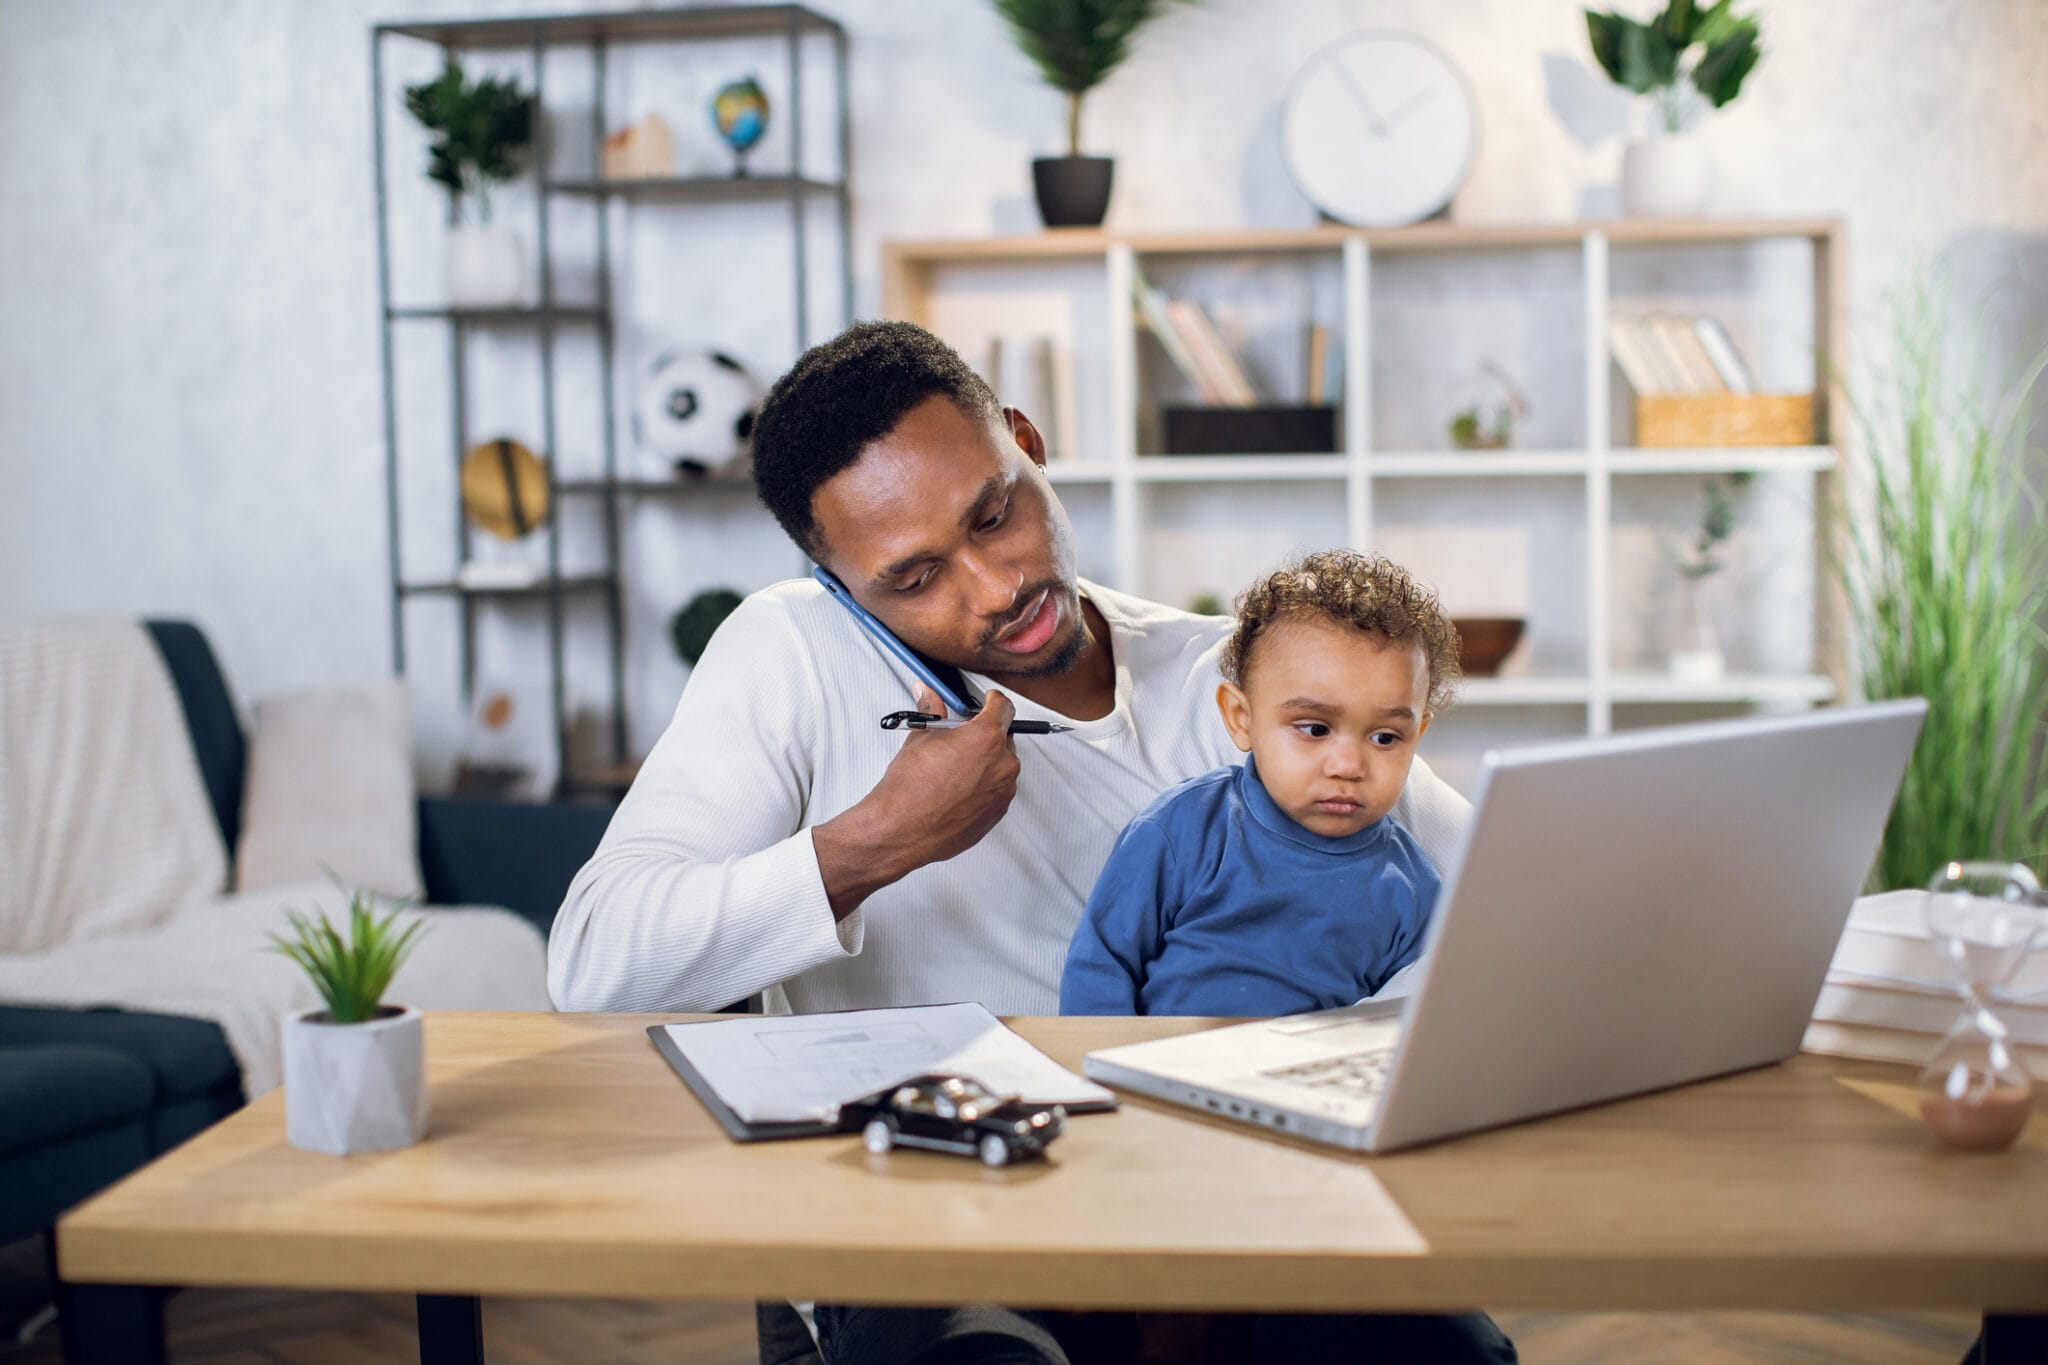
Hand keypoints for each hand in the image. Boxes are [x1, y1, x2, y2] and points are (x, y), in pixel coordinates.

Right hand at [814, 685, 1020, 919]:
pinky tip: (957, 789)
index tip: (988, 701)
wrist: (902, 830)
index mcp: (986, 738)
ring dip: (984, 762)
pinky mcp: (997, 813)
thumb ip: (931, 710)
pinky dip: (983, 786)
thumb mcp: (920, 738)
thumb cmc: (909, 789)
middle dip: (984, 735)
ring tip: (953, 769)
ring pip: (1001, 766)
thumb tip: (927, 694)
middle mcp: (1002, 764)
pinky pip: (997, 790)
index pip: (1004, 707)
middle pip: (1004, 737)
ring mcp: (1003, 791)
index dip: (994, 701)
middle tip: (960, 739)